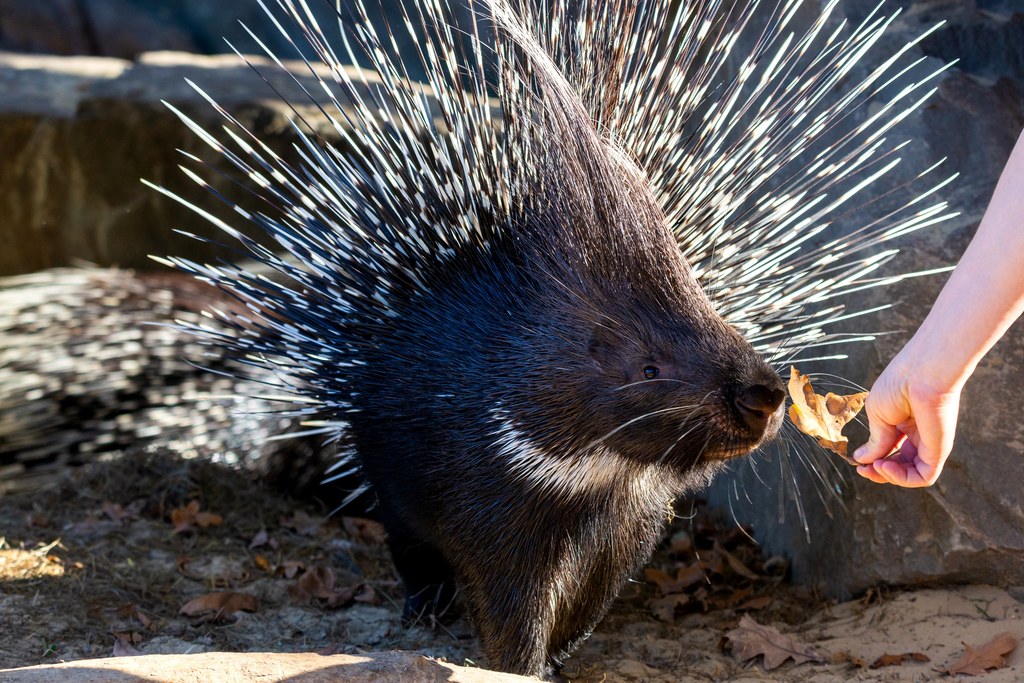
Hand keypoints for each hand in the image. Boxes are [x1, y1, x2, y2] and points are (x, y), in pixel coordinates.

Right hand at [852, 352, 960, 486]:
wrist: (920, 373)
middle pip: (900, 466)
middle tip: (864, 470)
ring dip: (889, 477)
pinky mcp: (938, 450)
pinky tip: (884, 466)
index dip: (873, 460)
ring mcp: (929, 444)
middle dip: (879, 472)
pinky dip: (902, 479)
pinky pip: (924, 476)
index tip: (857, 462)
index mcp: (904, 424)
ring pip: (911, 475)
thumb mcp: (878, 415)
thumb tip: (862, 459)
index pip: (889, 452)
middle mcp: (918, 436)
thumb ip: (875, 441)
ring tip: (875, 467)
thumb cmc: (899, 385)